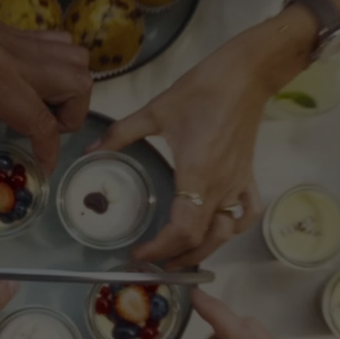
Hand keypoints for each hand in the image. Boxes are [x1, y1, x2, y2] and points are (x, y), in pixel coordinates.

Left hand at [0, 0, 92, 189]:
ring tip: (42, 106)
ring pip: (79, 61)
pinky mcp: (24, 33)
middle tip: (42, 130)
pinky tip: (34, 80)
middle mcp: (22, 61)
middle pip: (79, 86)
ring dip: (71, 89)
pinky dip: (62, 65)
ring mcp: (26, 43)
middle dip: (71, 116)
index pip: (43, 123)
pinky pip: (63, 46)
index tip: (40, 168)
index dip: (49, 152)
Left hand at [99, 14, 305, 265]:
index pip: (182, 230)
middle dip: (177, 257)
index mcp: (196, 175)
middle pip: (202, 240)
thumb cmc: (201, 91)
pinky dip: (234, 228)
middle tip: (154, 262)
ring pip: (224, 233)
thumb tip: (91, 149)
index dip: (160, 249)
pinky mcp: (248, 176)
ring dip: (203, 249)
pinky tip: (219, 229)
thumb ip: (121, 134)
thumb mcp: (155, 111)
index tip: (139, 254)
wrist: (245, 75)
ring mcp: (237, 184)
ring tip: (179, 254)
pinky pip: (246, 213)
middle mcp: (220, 187)